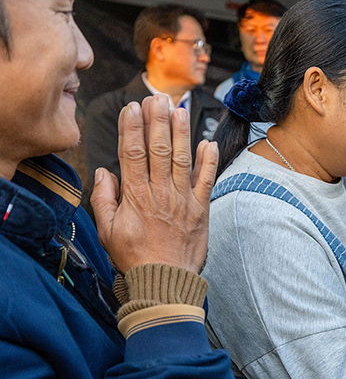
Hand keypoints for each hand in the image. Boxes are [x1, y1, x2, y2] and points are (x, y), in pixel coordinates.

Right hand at [90, 94, 218, 272]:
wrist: (164, 281)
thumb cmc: (134, 257)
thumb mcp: (107, 231)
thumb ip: (103, 200)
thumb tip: (104, 173)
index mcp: (136, 196)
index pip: (132, 153)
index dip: (133, 127)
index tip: (134, 107)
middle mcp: (161, 193)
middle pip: (159, 149)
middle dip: (158, 120)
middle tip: (159, 97)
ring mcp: (184, 200)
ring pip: (183, 159)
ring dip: (182, 132)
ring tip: (180, 109)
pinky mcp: (201, 209)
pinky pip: (207, 180)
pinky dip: (209, 161)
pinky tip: (208, 142)